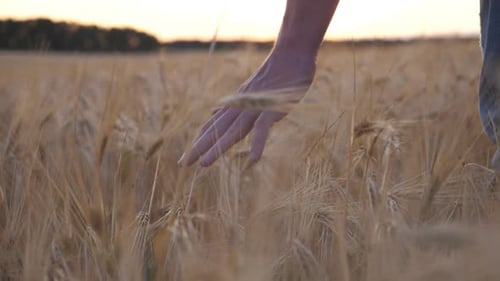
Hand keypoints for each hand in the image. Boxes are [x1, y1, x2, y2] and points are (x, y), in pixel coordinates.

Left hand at [178, 49, 315, 166]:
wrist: (292, 54)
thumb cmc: (275, 75)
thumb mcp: (250, 92)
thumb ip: (233, 105)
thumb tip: (214, 113)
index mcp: (235, 105)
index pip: (212, 126)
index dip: (199, 142)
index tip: (186, 158)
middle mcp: (240, 107)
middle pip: (216, 130)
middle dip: (199, 147)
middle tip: (182, 164)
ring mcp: (255, 107)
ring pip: (233, 130)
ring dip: (218, 147)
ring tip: (204, 164)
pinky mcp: (271, 108)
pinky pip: (263, 127)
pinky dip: (258, 142)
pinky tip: (254, 158)